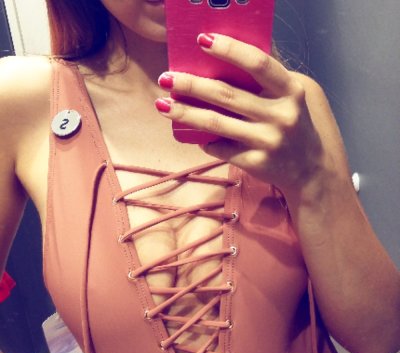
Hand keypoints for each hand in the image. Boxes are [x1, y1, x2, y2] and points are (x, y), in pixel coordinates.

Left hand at [155, 33, 325, 197]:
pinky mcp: (256, 163)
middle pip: (227, 94)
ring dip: (184, 113)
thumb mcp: (291, 98)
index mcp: (291, 91)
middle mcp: (282, 115)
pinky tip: (195, 136)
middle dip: (191, 84)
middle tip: (166, 78)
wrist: (311, 171)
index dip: (229, 49)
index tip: (201, 41)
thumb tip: (232, 52)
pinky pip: (220, 148)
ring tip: (162, 104)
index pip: (258, 64)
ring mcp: (269, 142)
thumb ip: (268, 78)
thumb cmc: (295, 127)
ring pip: (216, 123)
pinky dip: (204, 142)